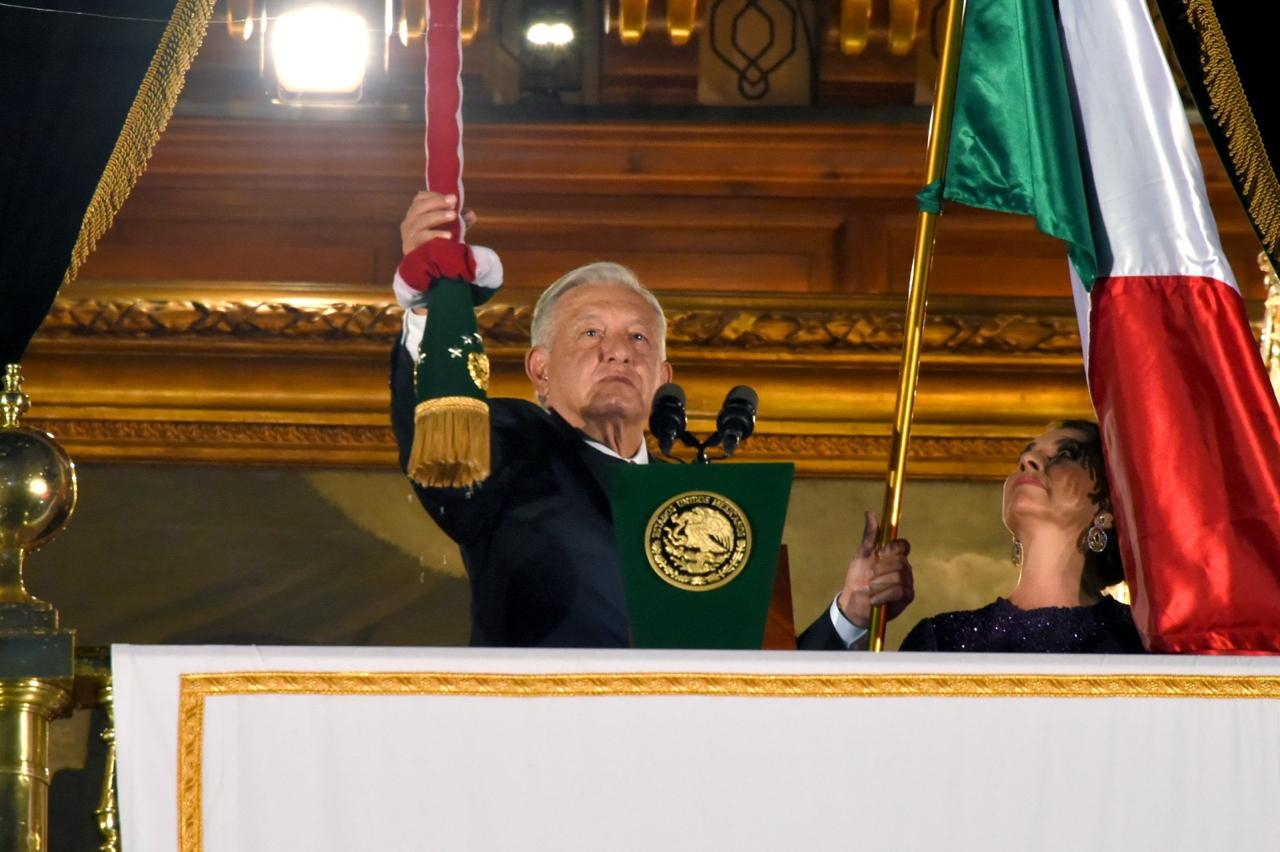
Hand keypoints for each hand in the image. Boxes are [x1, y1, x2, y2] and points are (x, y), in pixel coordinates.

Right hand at [399, 191, 477, 254]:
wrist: (427, 269)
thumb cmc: (437, 245)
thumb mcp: (451, 230)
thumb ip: (461, 222)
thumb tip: (471, 214)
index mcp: (415, 214)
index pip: (420, 199)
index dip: (435, 196)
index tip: (452, 197)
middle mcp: (409, 222)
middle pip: (419, 208)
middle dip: (437, 203)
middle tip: (453, 201)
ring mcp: (408, 235)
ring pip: (420, 221)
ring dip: (437, 216)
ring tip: (453, 215)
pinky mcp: (410, 247)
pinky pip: (422, 238)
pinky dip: (435, 235)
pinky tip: (448, 235)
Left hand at [836, 510, 913, 628]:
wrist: (854, 604)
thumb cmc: (858, 577)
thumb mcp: (861, 555)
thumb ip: (869, 535)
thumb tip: (870, 512)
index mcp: (894, 556)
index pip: (903, 545)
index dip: (893, 548)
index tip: (880, 553)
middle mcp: (904, 568)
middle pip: (901, 562)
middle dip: (881, 569)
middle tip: (869, 576)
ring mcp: (907, 583)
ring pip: (899, 577)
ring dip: (880, 583)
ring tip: (870, 589)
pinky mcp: (906, 597)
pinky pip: (899, 591)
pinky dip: (884, 595)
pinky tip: (874, 599)